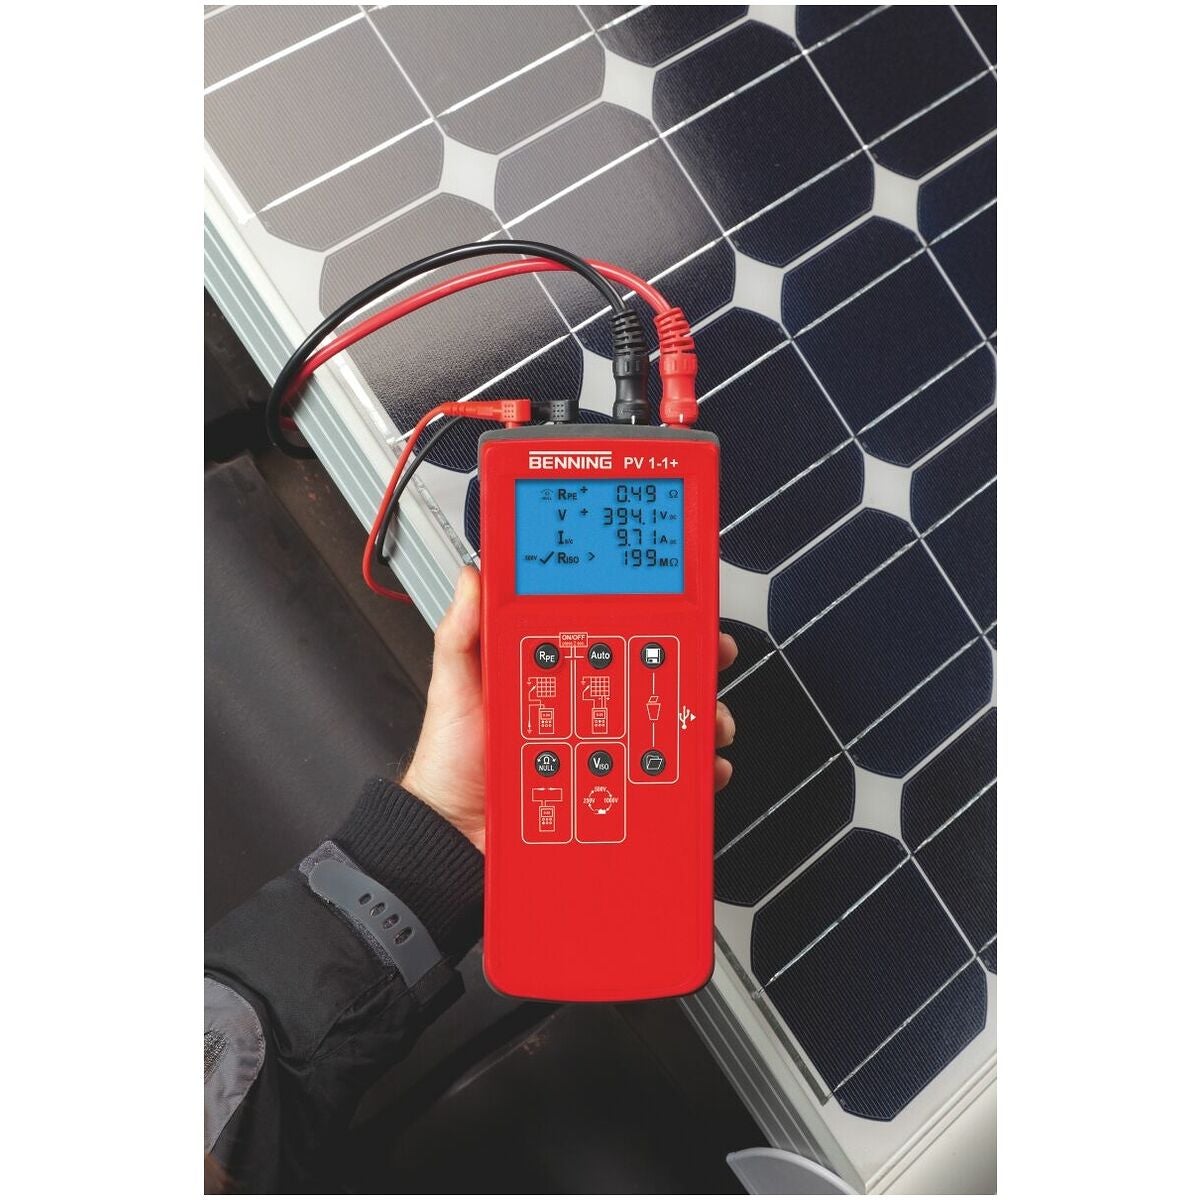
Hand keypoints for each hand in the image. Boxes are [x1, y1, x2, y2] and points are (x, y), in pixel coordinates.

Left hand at [402, 566, 736, 852]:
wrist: (453, 834)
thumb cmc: (454, 761)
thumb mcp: (455, 687)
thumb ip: (463, 634)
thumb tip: (475, 578)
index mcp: (555, 673)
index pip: (612, 635)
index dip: (651, 618)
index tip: (678, 607)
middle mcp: (588, 707)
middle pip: (656, 675)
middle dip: (695, 662)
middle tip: (711, 657)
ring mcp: (605, 750)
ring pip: (670, 725)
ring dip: (700, 717)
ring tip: (702, 720)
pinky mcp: (615, 793)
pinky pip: (664, 783)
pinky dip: (693, 776)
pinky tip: (697, 769)